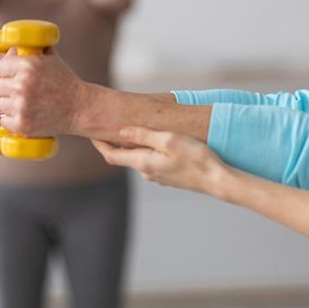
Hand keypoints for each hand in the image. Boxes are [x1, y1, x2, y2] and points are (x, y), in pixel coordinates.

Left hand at [0, 49, 89, 135]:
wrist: (80, 107)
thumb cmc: (62, 80)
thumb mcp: (44, 57)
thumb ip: (17, 50)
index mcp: (27, 64)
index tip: (2, 75)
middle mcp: (22, 85)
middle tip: (8, 90)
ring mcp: (21, 106)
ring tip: (9, 101)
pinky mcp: (21, 125)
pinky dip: (2, 118)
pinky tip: (12, 113)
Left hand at [92, 126, 230, 195]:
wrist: (218, 180)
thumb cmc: (196, 158)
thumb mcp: (169, 140)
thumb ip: (144, 135)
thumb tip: (121, 130)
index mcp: (143, 163)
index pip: (111, 155)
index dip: (99, 144)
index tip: (90, 131)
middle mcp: (147, 172)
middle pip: (123, 157)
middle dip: (113, 143)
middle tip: (106, 126)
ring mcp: (158, 176)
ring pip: (138, 159)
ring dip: (131, 146)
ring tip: (128, 130)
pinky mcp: (169, 176)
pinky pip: (151, 161)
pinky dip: (146, 151)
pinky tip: (154, 142)